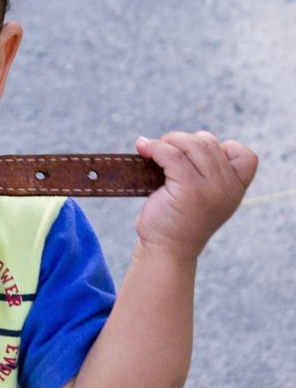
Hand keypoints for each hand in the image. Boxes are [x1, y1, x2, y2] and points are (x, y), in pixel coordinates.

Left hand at [134, 131, 257, 260]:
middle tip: (162, 150)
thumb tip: (176, 139)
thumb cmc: (178, 218)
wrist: (166, 248)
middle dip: (181, 140)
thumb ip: (204, 170)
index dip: (220, 147)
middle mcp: (228, 187)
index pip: (244, 155)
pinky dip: (154, 147)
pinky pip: (171, 155)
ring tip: (151, 149)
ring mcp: (211, 188)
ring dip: (168, 141)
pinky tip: (142, 148)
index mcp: (236, 188)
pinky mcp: (189, 189)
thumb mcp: (203, 194)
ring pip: (191, 144)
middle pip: (208, 142)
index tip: (195, 159)